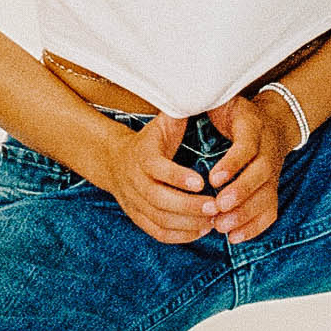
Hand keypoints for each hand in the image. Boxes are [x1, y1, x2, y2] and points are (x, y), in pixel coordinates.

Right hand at [100, 112, 213, 243]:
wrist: (115, 161)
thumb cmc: (150, 141)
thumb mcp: (162, 123)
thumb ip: (179, 113)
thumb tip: (199, 94)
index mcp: (141, 155)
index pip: (157, 168)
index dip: (177, 176)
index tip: (201, 182)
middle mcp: (134, 180)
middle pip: (158, 199)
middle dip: (188, 206)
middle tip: (215, 206)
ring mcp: (134, 201)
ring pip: (159, 219)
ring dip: (188, 223)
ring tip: (213, 219)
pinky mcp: (137, 218)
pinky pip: (157, 232)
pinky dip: (180, 236)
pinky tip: (201, 230)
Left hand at [199, 90, 302, 243]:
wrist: (271, 122)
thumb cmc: (235, 112)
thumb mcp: (222, 99)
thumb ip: (204, 100)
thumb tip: (181, 99)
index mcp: (254, 126)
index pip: (247, 146)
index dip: (232, 164)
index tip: (212, 178)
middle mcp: (268, 150)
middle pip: (261, 175)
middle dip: (240, 193)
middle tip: (217, 207)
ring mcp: (274, 171)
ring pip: (267, 196)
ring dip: (245, 214)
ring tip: (221, 226)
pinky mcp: (272, 189)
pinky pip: (270, 211)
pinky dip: (255, 226)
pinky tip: (235, 237)